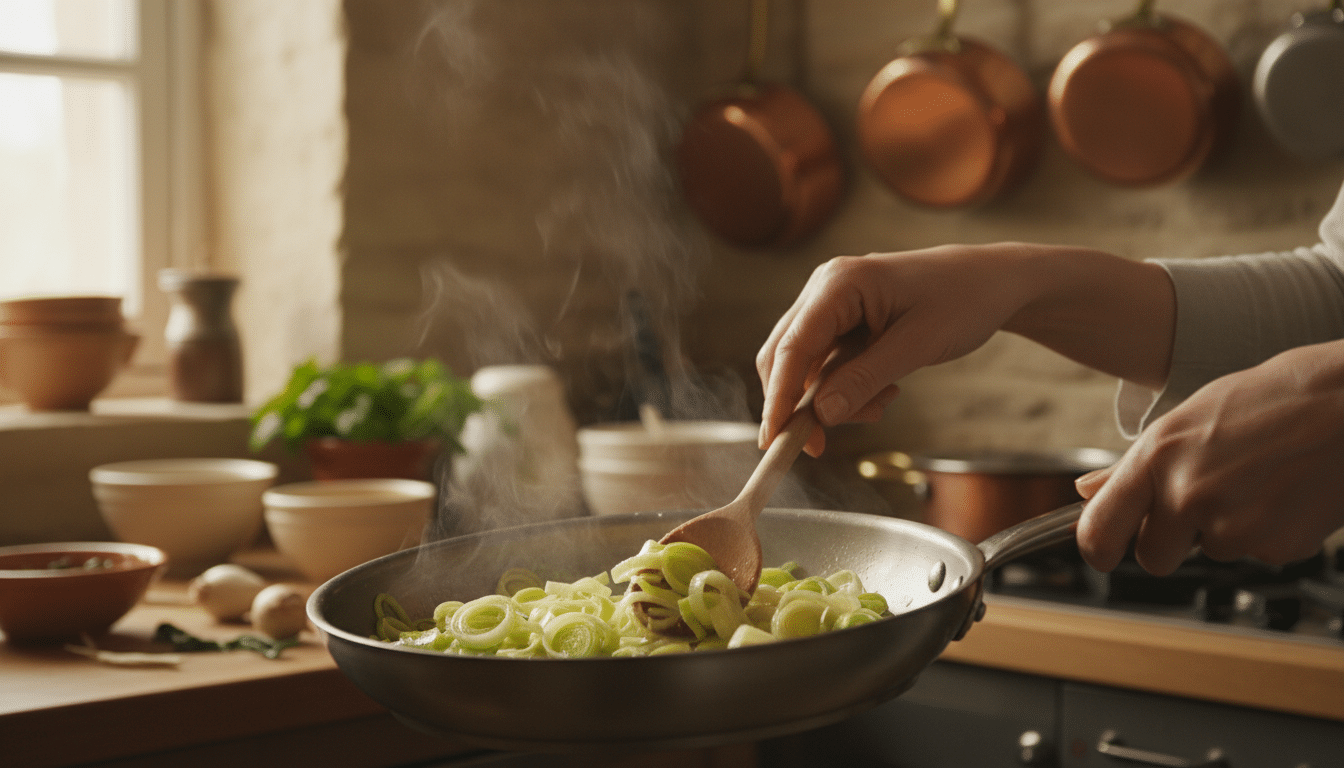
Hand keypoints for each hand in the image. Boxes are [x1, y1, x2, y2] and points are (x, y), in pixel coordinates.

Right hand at [756, 244, 1173, 455]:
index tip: (774, 439)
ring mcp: (831, 304)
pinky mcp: (843, 320)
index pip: (792, 348)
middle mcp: (824, 289)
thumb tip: (820, 415)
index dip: (779, 397)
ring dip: (832, 399)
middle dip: (800, 405)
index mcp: (838, 283)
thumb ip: (864, 379)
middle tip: (820, 446)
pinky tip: (883, 393)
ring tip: (881, 405)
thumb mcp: (917, 345)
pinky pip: (828, 364)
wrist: (993, 281)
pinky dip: (846, 389)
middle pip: (785, 358)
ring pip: (805, 367)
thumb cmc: (963, 300)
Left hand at [1076, 338, 1343, 574]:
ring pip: (1210, 552)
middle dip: (1171, 541)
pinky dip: (1268, 532)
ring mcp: (1232, 526)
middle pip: (1153, 557)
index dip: (1097, 549)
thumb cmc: (1274, 399)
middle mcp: (1187, 495)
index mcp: (1156, 459)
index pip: (1098, 531)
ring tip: (1256, 480)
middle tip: (1203, 502)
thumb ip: (1133, 466)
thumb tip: (1086, 492)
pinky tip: (1285, 493)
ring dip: (1227, 529)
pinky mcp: (1276, 547)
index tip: (1102, 552)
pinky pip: (1256, 554)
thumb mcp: (1188, 418)